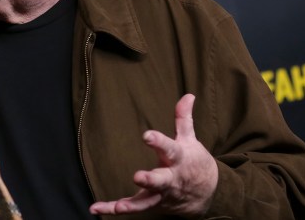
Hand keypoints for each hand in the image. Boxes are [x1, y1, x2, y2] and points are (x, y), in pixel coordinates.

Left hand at [89, 94, 218, 216]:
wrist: (208, 194)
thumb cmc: (194, 162)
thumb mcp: (191, 140)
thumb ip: (183, 118)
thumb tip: (188, 95)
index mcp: (178, 159)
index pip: (170, 149)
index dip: (158, 142)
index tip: (147, 136)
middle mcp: (170, 178)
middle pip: (161, 180)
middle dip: (150, 179)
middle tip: (138, 176)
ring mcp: (161, 194)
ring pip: (147, 201)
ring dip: (132, 205)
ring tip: (118, 207)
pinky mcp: (152, 203)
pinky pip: (133, 208)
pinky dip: (113, 209)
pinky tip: (96, 208)